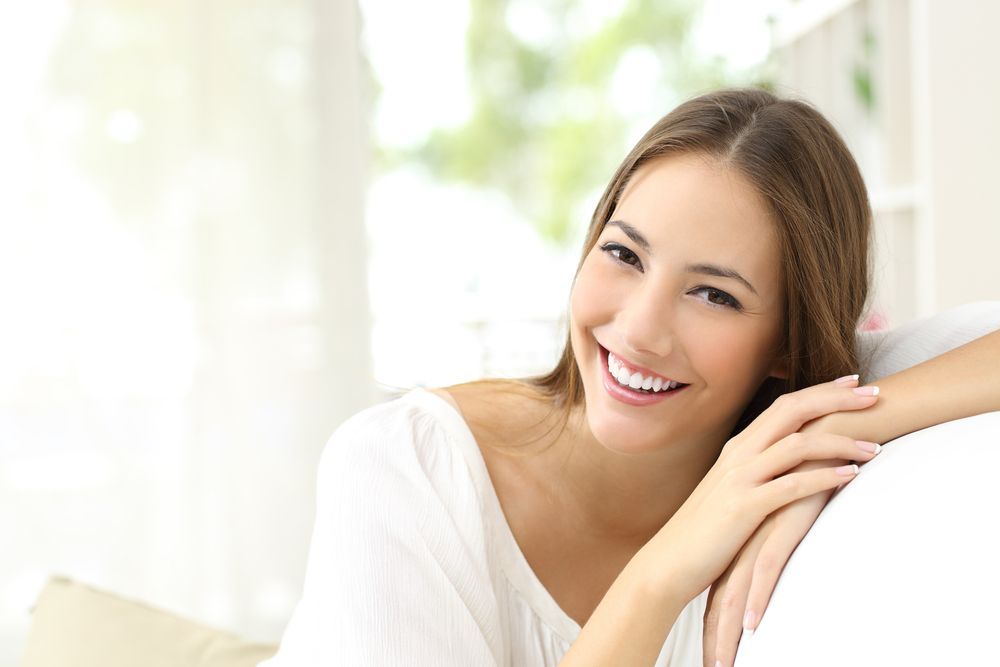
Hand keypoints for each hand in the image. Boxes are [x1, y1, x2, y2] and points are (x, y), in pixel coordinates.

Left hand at [700, 463, 835, 666]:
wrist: (831, 428)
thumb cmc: (815, 468)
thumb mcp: (794, 508)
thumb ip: (782, 531)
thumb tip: (782, 559)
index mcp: (742, 532)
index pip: (720, 584)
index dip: (712, 620)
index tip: (709, 654)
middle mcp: (743, 533)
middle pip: (720, 593)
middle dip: (715, 636)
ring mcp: (758, 528)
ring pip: (737, 588)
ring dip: (730, 629)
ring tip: (723, 665)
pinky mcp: (780, 522)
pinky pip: (766, 566)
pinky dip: (758, 598)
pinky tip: (753, 626)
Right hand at [701, 384, 882, 666]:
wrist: (670, 561)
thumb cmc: (706, 529)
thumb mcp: (731, 489)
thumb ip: (759, 471)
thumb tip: (795, 464)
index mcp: (739, 446)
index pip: (785, 405)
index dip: (821, 391)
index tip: (854, 383)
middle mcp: (740, 453)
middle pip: (793, 411)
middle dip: (837, 400)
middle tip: (875, 395)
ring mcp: (740, 478)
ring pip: (798, 445)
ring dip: (841, 442)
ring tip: (875, 447)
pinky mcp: (744, 507)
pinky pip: (792, 486)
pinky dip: (824, 478)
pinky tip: (851, 476)